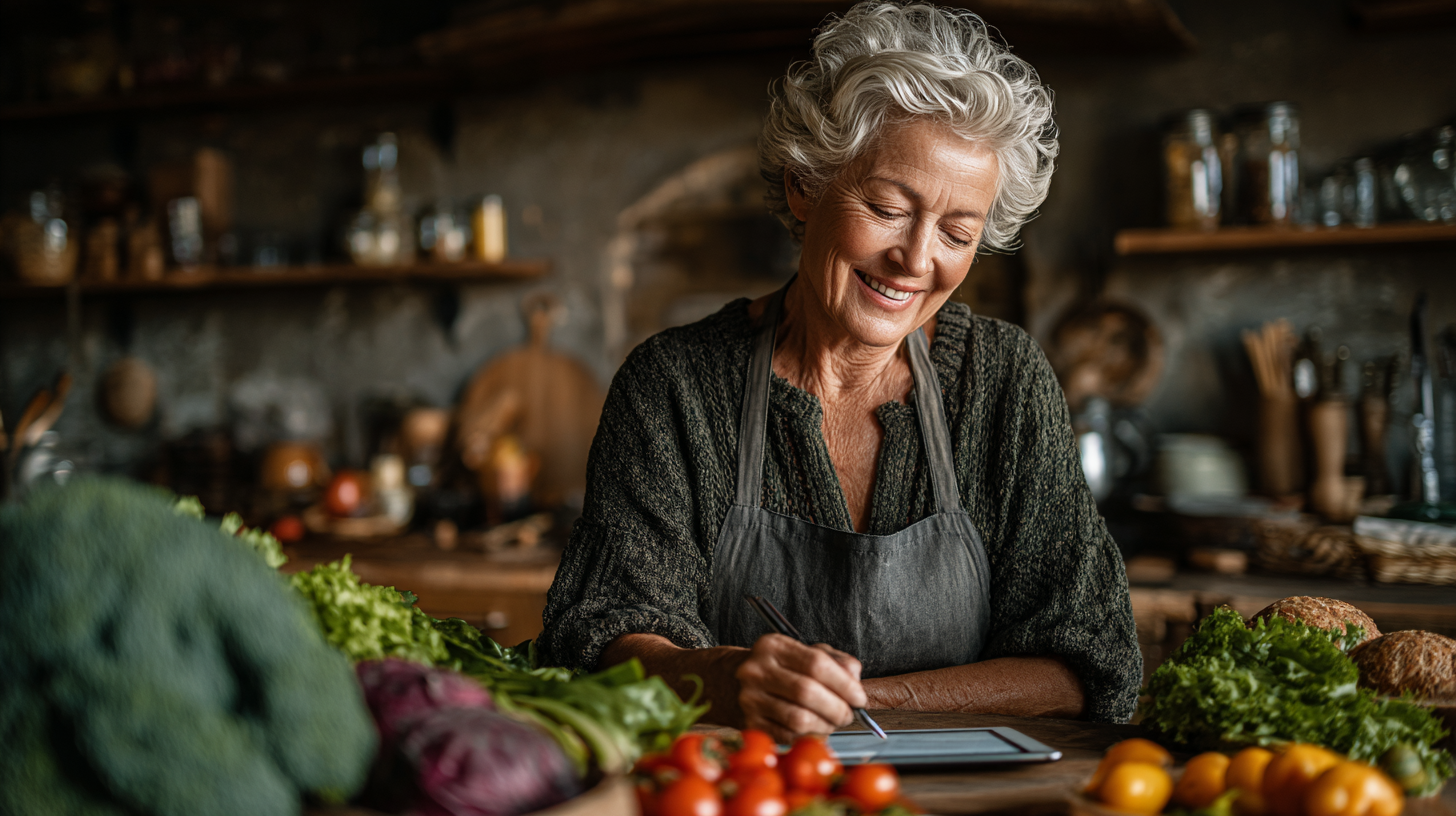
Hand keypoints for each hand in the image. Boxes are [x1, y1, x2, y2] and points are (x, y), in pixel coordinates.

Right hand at [734, 633, 867, 742]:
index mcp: (773, 646)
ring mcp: (749, 698)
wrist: (729, 683)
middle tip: (849, 714)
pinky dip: (808, 736)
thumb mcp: (803, 653)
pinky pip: (788, 736)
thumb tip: (854, 678)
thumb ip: (834, 661)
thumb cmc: (778, 669)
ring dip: (825, 725)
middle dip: (837, 708)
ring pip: (798, 718)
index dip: (844, 684)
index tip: (859, 697)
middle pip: (807, 692)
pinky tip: (814, 729)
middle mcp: (756, 670)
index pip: (816, 664)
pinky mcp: (748, 723)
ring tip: (832, 723)